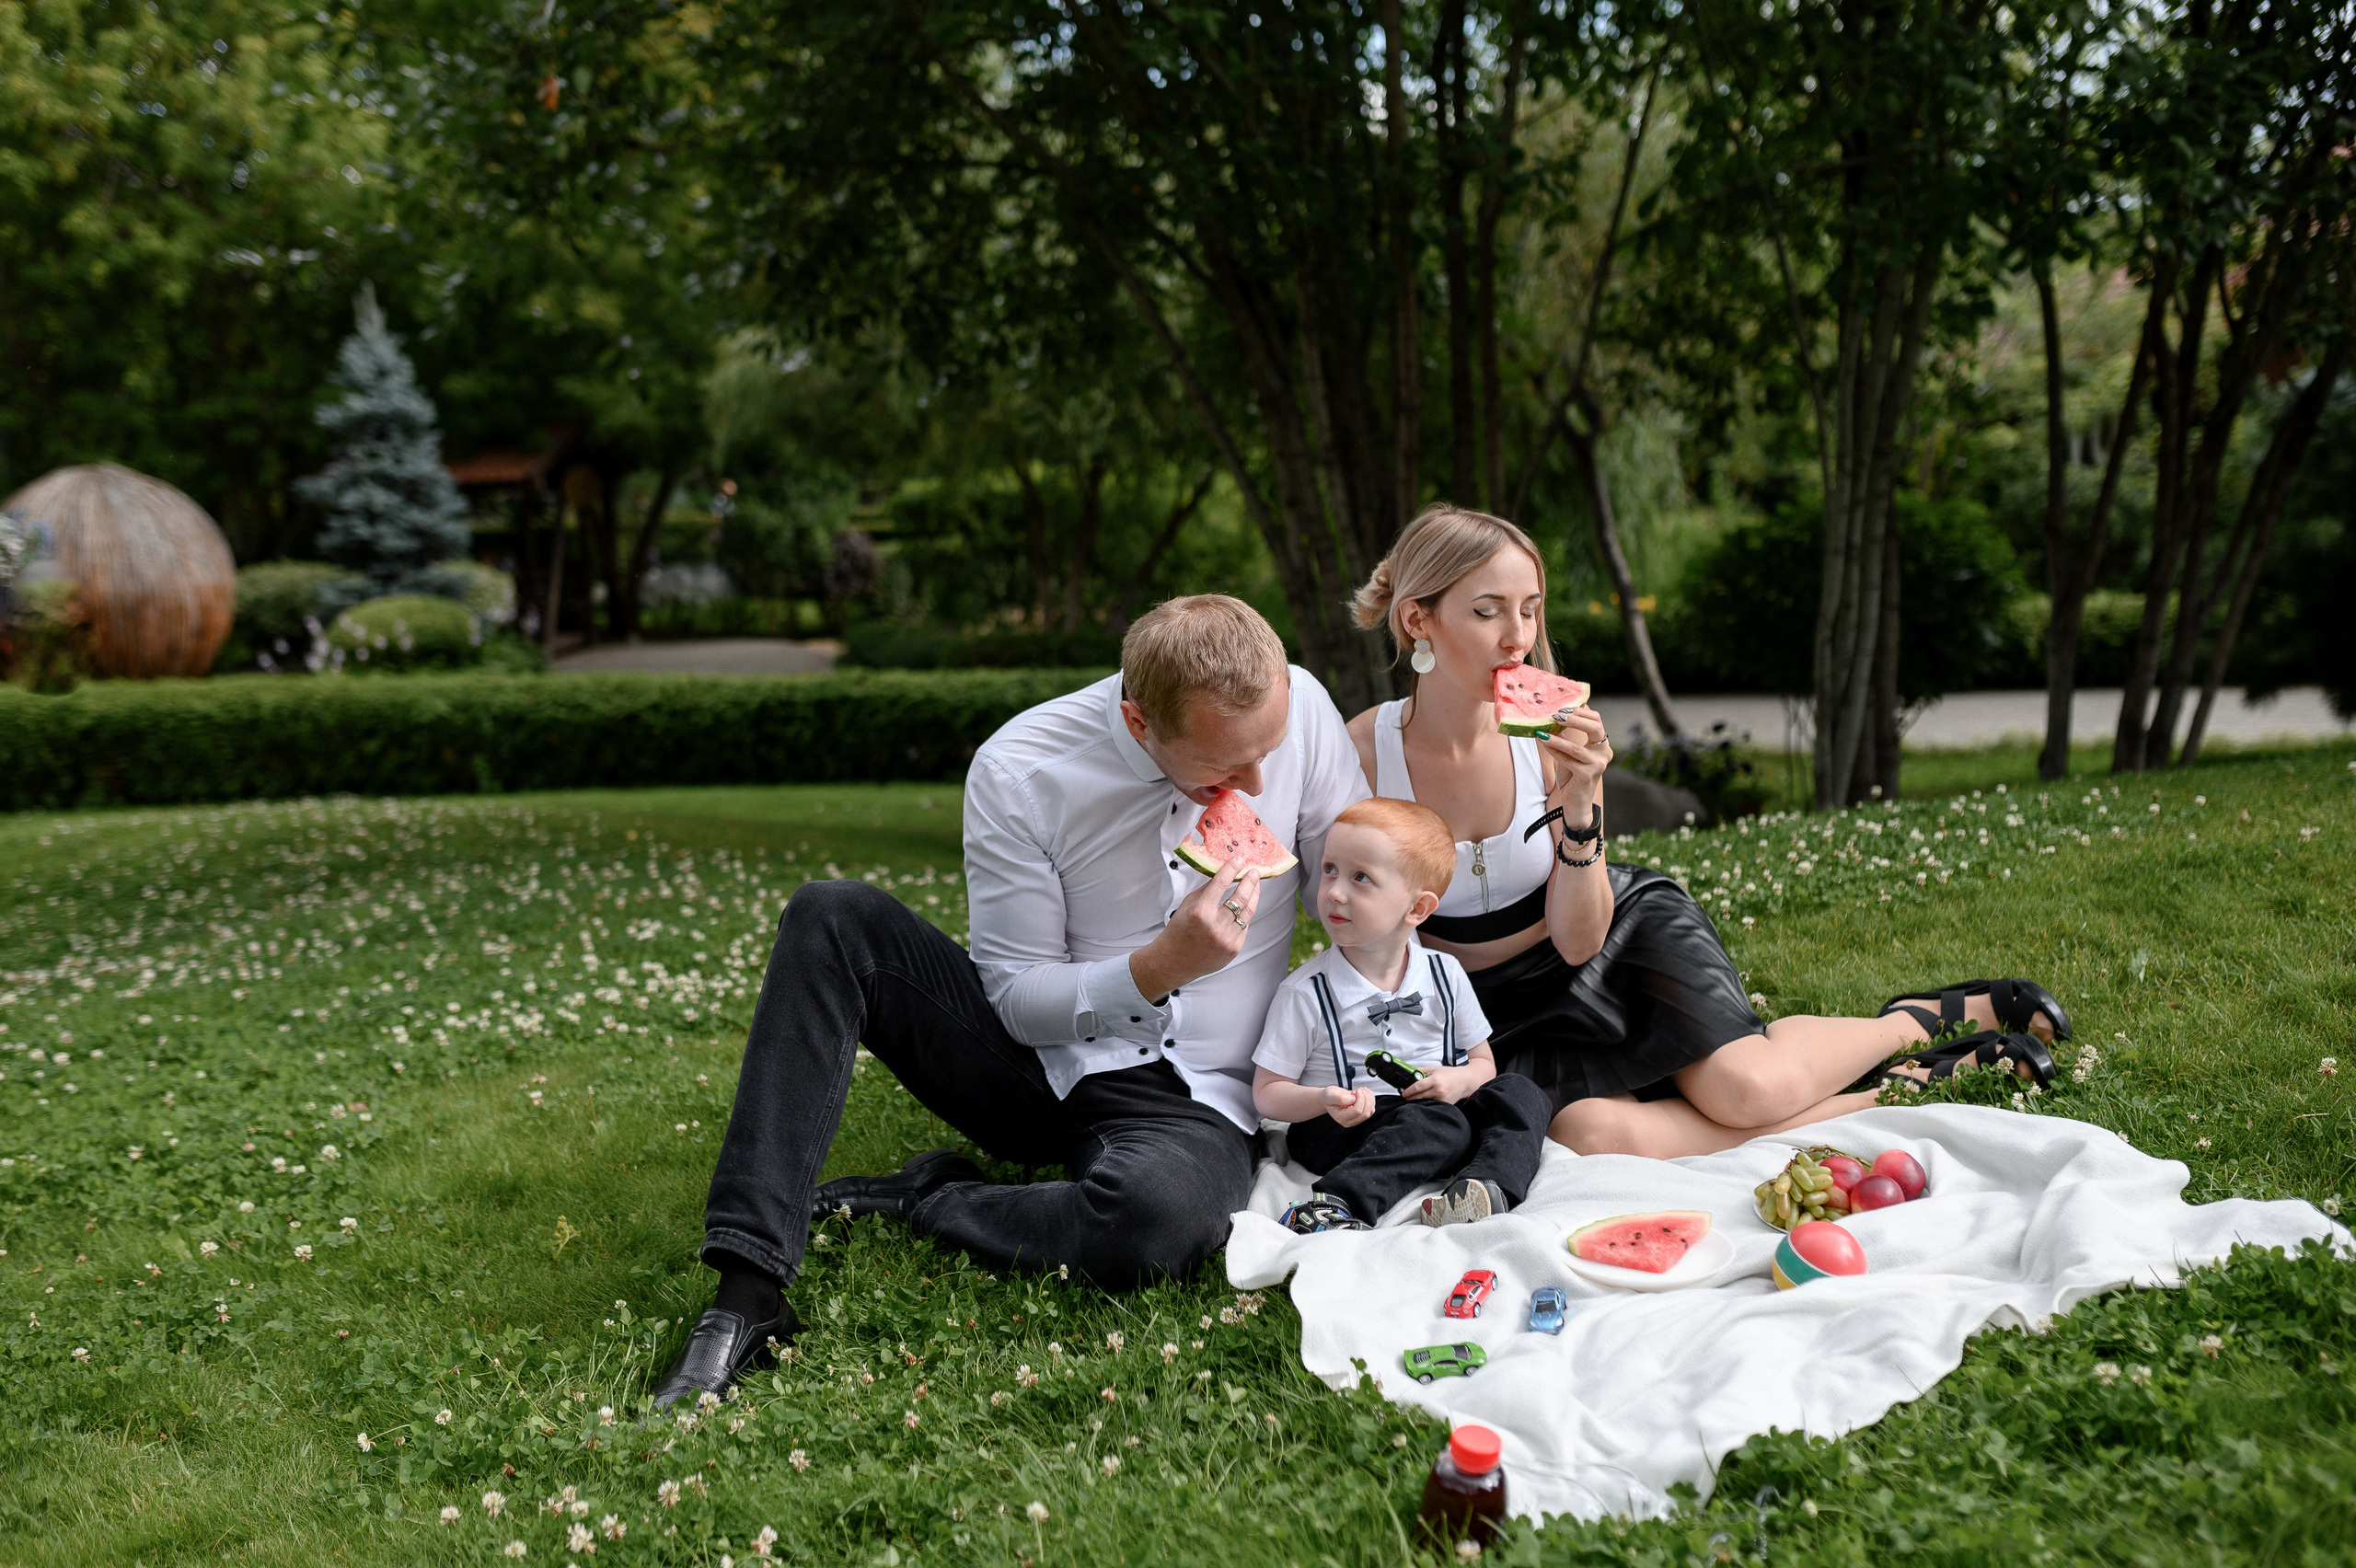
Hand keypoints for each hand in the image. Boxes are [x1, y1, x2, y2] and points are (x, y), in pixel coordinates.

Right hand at [1128, 855, 1263, 1000]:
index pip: (1222, 882)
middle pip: (1241, 896)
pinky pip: (1244, 927)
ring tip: (1255, 886)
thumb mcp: (1187, 904)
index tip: (1239, 860)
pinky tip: (1244, 907)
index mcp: (1200, 911)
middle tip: (1254, 872)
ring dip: (1254, 896)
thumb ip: (1207, 889)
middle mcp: (1215, 926)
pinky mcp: (1234, 949)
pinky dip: (1245, 915)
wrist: (1174, 961)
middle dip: (1250, 881)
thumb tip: (1226, 873)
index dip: (1233, 868)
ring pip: (1248, 912)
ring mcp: (1227, 939)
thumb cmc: (1179, 931)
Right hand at [1323, 1085, 1376, 1126]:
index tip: (1357, 1090)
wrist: (1331, 1098)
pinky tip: (1365, 1093)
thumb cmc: (1329, 1097)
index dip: (1360, 1099)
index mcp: (1341, 1118)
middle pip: (1365, 1113)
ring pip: (1370, 1111)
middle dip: (1366, 1099)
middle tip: (1360, 1089)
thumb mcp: (1330, 1095)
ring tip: (1362, 1089)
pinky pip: (1371, 1109)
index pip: (1357, 1111)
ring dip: (1369, 1098)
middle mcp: (1350, 1121)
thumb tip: (1353, 1099)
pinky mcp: (1361, 1116)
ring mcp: (1357, 1120)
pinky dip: (1371, 1099)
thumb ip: (1340, 1098)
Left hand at [1403, 1060, 1492, 1105]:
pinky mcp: (1446, 1105)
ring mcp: (1443, 1100)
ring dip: (1418, 1102)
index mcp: (1435, 1080)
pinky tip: (1424, 1102)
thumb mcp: (1435, 1069)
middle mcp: (1439, 1091)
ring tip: (1414, 1099)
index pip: (1418, 1087)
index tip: (1403, 1093)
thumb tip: (1408, 1073)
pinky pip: (1433, 1106)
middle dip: (1411, 1098)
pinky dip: (1427, 1104)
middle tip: (1406, 1097)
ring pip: (1425, 1103)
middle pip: (1419, 1097)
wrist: (1466, 1081)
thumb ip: (1421, 1071)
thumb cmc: (1450, 1074)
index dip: (1408, 1091)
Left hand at [1537, 706, 1609, 812]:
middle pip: (1595, 728)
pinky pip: (1568, 760)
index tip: (1563, 708)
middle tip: (1556, 715)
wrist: (1576, 804)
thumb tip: (1551, 719)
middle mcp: (1603, 753)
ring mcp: (1597, 765)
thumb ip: (1565, 738)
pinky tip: (1544, 744)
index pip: (1597, 721)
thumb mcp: (1569, 754)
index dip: (1581, 712)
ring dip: (1556, 738)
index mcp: (1601, 745)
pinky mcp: (1587, 775)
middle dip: (1574, 719)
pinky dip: (1554, 750)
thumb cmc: (1572, 777)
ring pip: (1576, 747)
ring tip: (1541, 731)